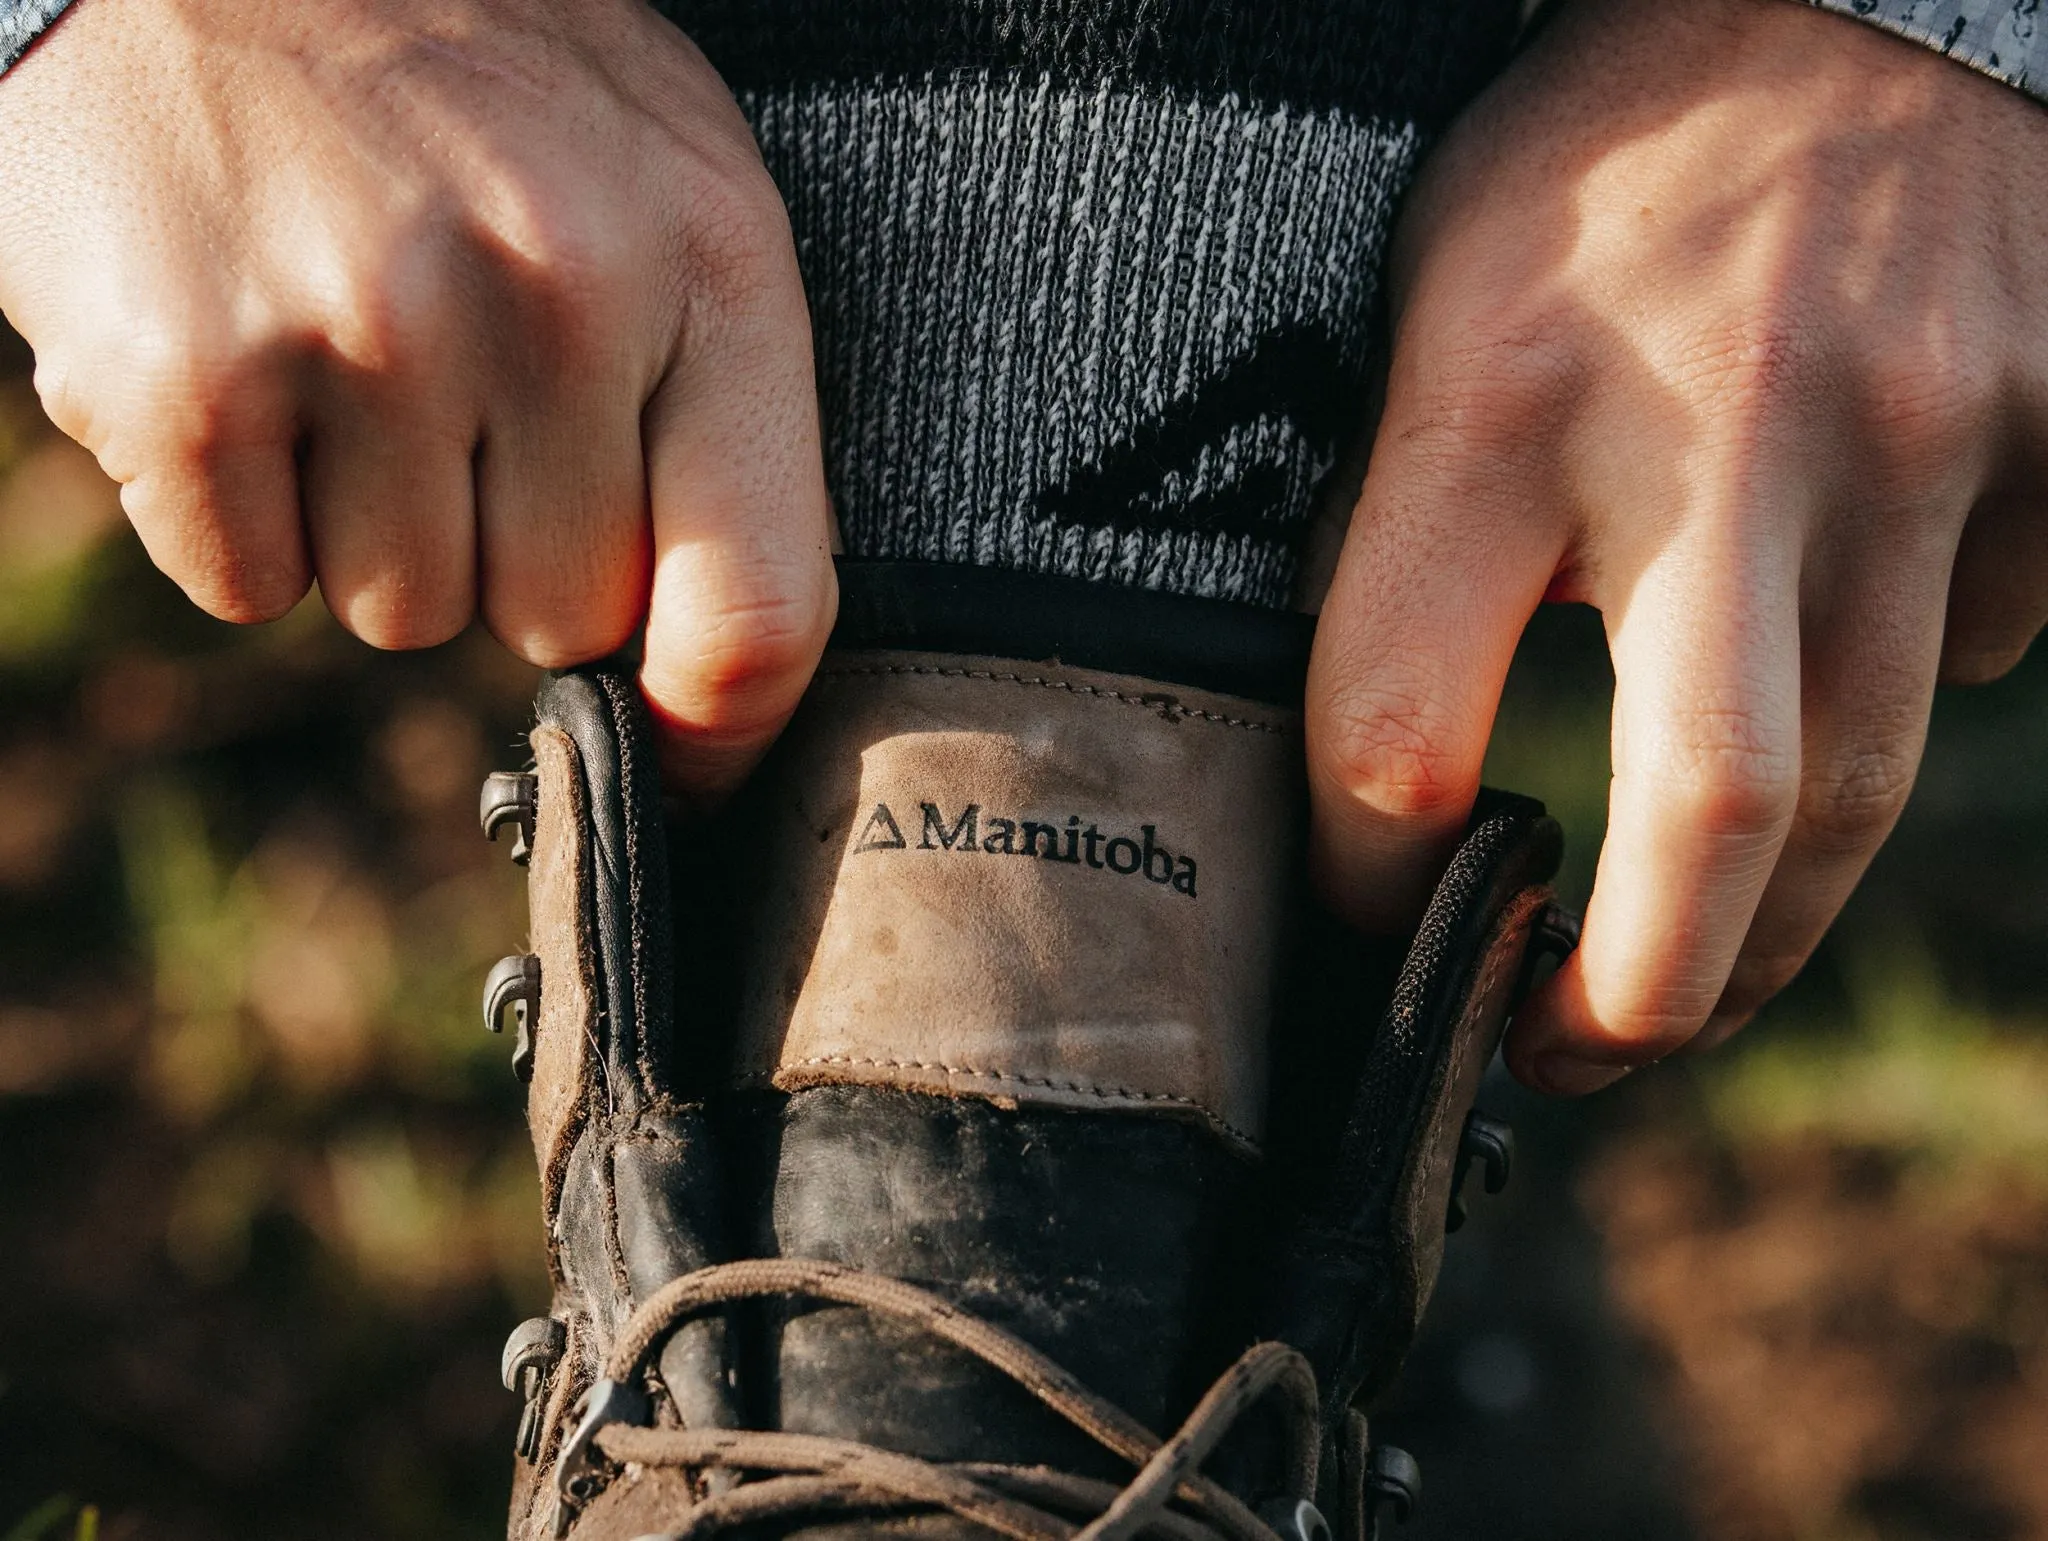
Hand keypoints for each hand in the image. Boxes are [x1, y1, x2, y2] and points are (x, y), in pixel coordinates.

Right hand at [0, 0, 834, 791]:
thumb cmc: (467, 77)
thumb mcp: (661, 181)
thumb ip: (713, 405)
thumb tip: (712, 673)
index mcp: (705, 256)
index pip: (760, 597)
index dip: (724, 726)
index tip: (690, 763)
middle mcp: (552, 295)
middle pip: (557, 623)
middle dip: (506, 547)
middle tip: (453, 391)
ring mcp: (364, 332)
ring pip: (399, 615)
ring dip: (370, 526)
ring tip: (345, 350)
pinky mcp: (188, 376)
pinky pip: (249, 583)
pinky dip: (238, 512)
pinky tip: (247, 362)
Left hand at [1307, 0, 2047, 1092]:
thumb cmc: (1591, 165)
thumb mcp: (1428, 315)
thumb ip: (1409, 534)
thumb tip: (1409, 767)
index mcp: (1496, 393)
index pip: (1400, 724)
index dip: (1373, 873)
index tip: (1377, 908)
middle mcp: (1722, 424)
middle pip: (1715, 810)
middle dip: (1645, 991)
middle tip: (1569, 1052)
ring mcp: (1920, 431)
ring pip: (1866, 779)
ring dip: (1770, 923)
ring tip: (1685, 970)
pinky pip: (1992, 648)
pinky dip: (1902, 713)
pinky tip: (1832, 687)